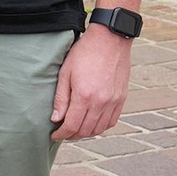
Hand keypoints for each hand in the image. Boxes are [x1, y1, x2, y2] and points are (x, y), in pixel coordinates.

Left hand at [51, 24, 132, 140]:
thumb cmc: (84, 53)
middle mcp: (101, 102)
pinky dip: (101, 127)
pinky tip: (92, 123)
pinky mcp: (122, 99)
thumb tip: (56, 118)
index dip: (61, 134)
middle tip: (63, 133)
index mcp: (85, 96)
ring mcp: (114, 102)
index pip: (71, 125)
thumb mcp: (65, 72)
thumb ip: (61, 98)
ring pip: (100, 129)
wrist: (110, 40)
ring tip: (76, 129)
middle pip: (86, 130)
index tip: (54, 135)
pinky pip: (112, 121)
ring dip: (87, 133)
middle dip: (72, 135)